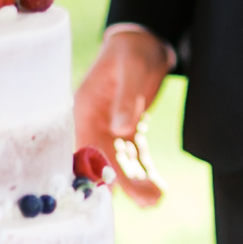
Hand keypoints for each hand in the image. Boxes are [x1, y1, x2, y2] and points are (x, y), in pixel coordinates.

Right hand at [73, 26, 171, 207]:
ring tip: (156, 200)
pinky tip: (159, 189)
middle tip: (147, 200)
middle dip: (124, 182)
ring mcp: (110, 130)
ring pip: (122, 162)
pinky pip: (136, 156)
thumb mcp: (130, 69)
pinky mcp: (128, 132)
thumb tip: (121, 129)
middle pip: (105, 159)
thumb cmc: (132, 51)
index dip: (95, 169)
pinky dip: (146, 171)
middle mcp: (93, 124)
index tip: (109, 191)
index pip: (85, 145)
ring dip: (137, 182)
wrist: (145, 43)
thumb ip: (126, 99)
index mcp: (83, 109)